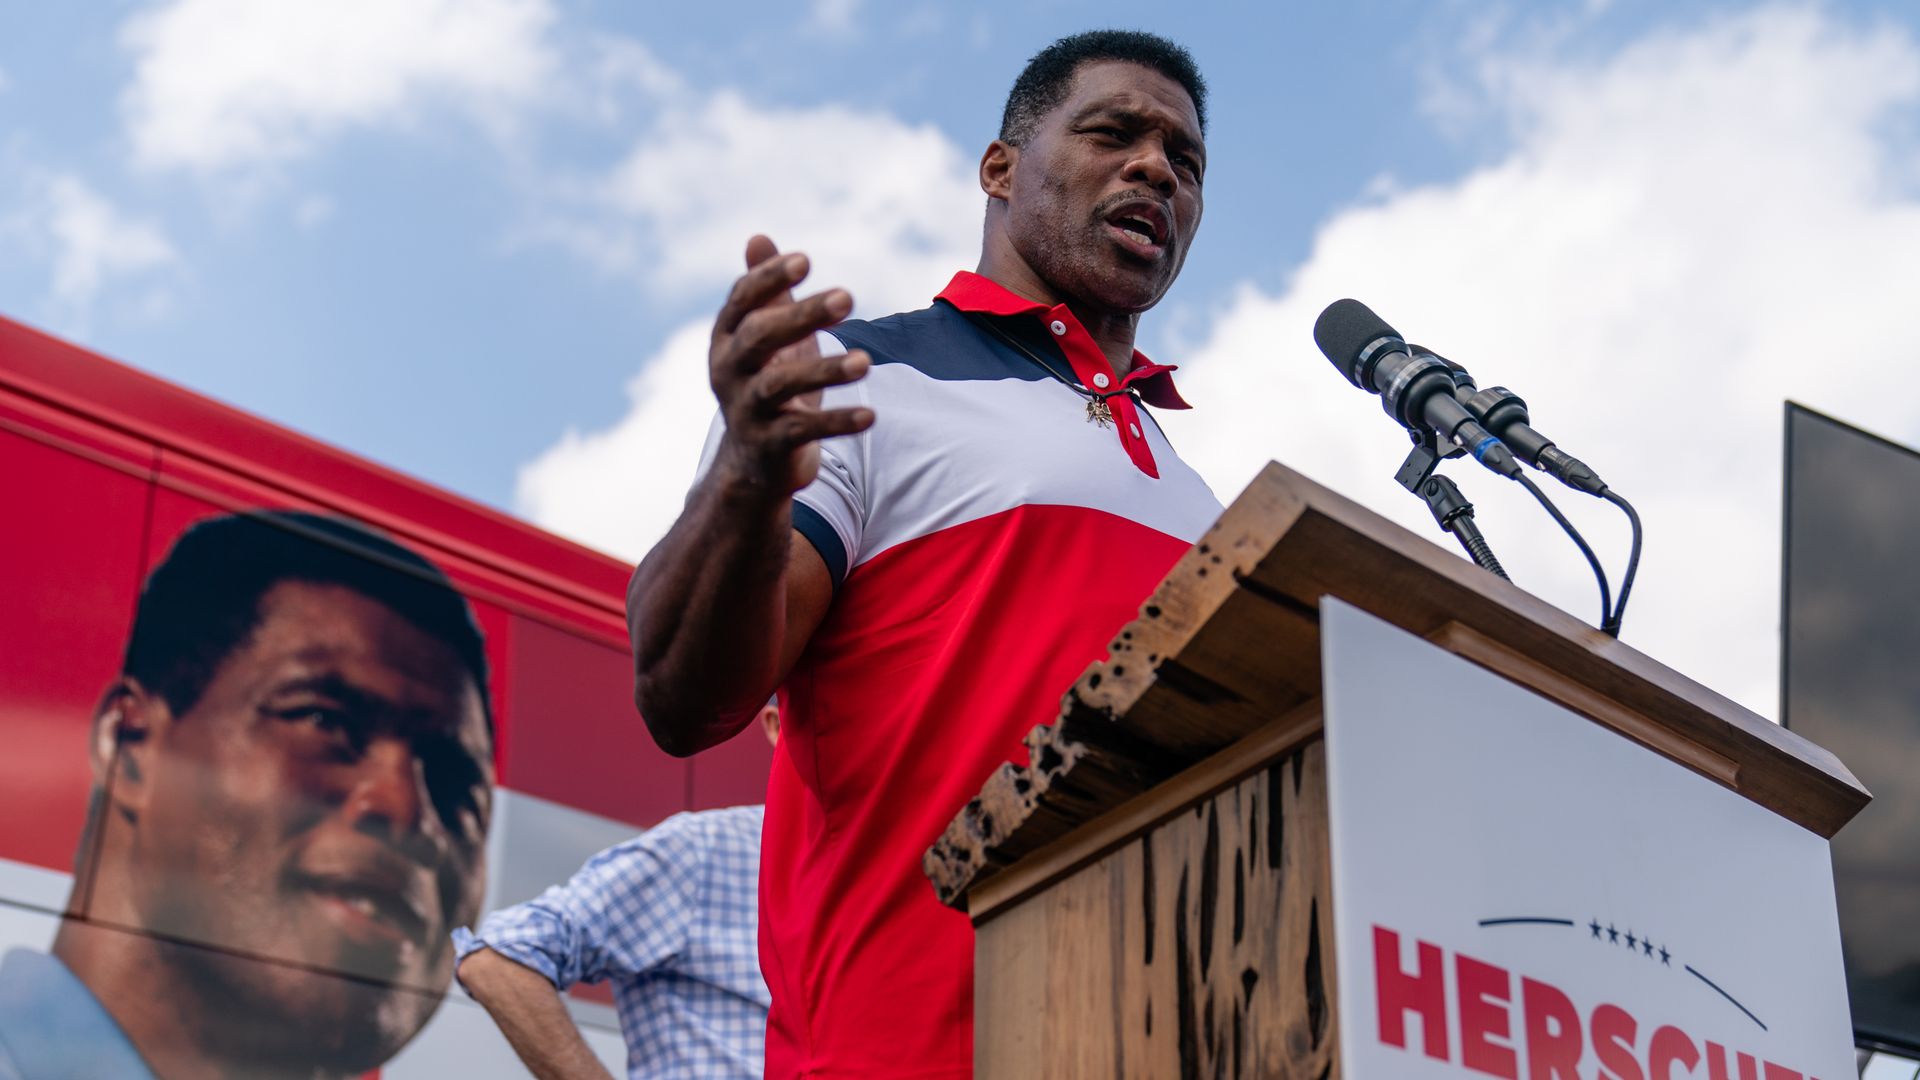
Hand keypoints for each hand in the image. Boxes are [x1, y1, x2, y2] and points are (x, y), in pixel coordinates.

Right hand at [709, 235, 874, 496]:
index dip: (769, 279)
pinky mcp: (768, 446)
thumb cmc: (765, 386)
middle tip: (847, 297)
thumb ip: (766, 293)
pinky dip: (837, 422)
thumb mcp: (764, 339)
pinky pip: (803, 431)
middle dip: (801, 316)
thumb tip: (758, 237)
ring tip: (865, 361)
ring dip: (825, 371)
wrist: (752, 464)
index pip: (742, 301)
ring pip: (781, 385)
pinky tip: (870, 415)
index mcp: (726, 340)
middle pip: (760, 337)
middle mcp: (728, 372)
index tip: (805, 260)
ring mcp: (745, 411)